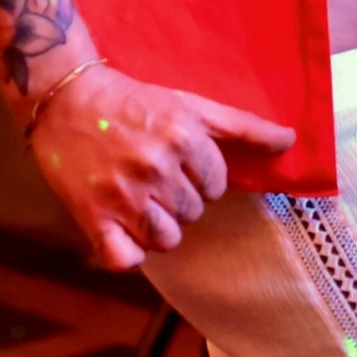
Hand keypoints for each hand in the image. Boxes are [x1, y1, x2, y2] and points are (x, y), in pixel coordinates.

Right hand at [26, 65, 294, 270]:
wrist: (66, 97)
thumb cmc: (133, 101)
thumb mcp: (190, 105)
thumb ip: (242, 126)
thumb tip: (290, 141)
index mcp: (183, 138)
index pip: (217, 186)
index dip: (199, 177)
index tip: (177, 162)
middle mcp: (156, 167)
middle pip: (193, 213)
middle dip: (178, 198)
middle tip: (151, 175)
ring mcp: (124, 195)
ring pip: (166, 239)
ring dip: (157, 226)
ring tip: (138, 200)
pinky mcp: (94, 216)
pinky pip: (126, 259)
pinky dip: (128, 253)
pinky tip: (123, 231)